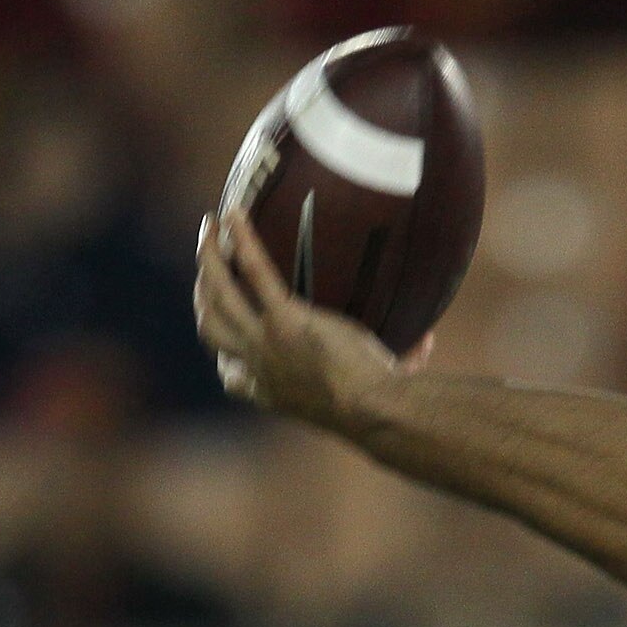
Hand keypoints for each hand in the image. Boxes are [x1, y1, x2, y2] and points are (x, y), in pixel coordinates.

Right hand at [193, 212, 413, 430]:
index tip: (227, 344)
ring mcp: (266, 342)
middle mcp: (258, 368)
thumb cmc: (382, 406)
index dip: (224, 357)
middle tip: (206, 266)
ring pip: (217, 293)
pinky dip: (241, 239)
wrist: (375, 411)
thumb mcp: (370, 390)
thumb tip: (425, 343)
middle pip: (210, 327)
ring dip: (208, 257)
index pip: (232, 376)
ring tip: (209, 228)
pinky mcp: (285, 320)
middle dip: (201, 294)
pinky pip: (254, 271)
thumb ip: (392, 365)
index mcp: (271, 393)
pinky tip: (235, 214)